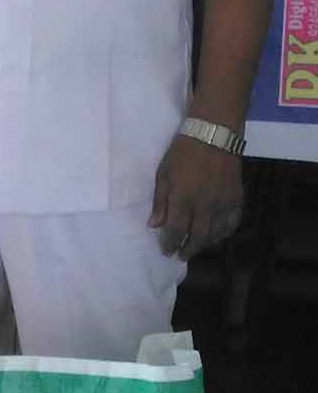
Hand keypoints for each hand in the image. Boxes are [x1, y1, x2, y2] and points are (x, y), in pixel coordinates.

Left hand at [149, 135, 243, 256]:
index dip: (170, 243)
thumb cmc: (182, 153)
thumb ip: (160, 201)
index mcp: (183, 199)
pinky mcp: (237, 198)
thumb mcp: (163, 174)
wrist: (213, 136)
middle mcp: (205, 205)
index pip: (176, 230)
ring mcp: (223, 203)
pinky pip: (232, 222)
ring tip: (195, 247)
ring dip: (205, 244)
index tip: (166, 251)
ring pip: (216, 233)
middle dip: (188, 249)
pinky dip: (224, 232)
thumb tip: (154, 225)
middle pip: (197, 236)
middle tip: (181, 256)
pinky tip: (217, 235)